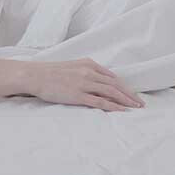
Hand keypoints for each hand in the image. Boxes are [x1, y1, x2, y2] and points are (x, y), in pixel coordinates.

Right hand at [26, 58, 144, 110]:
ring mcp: (84, 83)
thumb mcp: (71, 66)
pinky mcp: (78, 95)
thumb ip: (85, 71)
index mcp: (88, 64)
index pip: (111, 76)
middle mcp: (89, 72)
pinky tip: (122, 111)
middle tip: (140, 103)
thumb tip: (98, 80)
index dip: (124, 86)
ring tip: (135, 108)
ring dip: (126, 100)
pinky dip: (113, 106)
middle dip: (130, 94)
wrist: (34, 75)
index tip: (132, 94)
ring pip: (111, 92)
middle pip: (115, 84)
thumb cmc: (50, 72)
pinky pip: (100, 102)